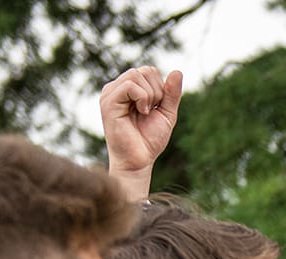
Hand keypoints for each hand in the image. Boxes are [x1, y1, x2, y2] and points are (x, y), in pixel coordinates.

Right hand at [100, 66, 181, 197]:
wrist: (139, 160)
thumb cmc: (150, 140)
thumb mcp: (166, 113)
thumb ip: (171, 93)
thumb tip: (177, 71)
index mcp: (128, 89)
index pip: (149, 71)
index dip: (161, 88)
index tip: (156, 108)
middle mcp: (117, 88)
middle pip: (144, 70)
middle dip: (157, 91)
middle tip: (150, 111)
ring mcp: (110, 94)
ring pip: (136, 75)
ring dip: (150, 96)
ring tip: (145, 113)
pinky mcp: (108, 102)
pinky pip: (130, 86)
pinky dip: (142, 98)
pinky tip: (141, 112)